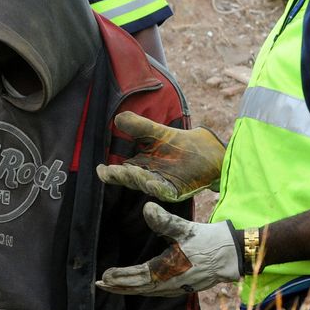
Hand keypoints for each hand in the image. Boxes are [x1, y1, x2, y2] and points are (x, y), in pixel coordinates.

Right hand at [96, 111, 224, 201]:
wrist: (208, 150)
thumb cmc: (181, 142)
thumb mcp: (158, 132)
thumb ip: (139, 126)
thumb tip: (118, 118)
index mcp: (140, 166)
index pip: (122, 172)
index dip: (111, 173)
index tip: (101, 169)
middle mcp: (149, 178)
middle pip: (132, 180)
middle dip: (122, 176)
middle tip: (113, 171)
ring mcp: (163, 185)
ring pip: (146, 185)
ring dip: (138, 180)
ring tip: (130, 171)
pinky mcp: (177, 190)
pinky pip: (165, 191)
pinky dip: (157, 189)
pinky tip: (150, 183)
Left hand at [96, 202, 241, 295]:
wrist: (232, 255)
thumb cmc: (209, 241)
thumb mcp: (185, 229)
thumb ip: (164, 220)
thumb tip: (146, 207)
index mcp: (167, 271)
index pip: (137, 277)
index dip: (120, 277)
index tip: (104, 276)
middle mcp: (169, 283)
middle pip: (138, 288)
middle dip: (118, 286)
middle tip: (99, 284)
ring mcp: (176, 287)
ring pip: (147, 291)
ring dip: (128, 288)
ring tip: (112, 285)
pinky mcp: (182, 286)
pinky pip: (156, 291)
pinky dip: (142, 288)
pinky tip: (138, 285)